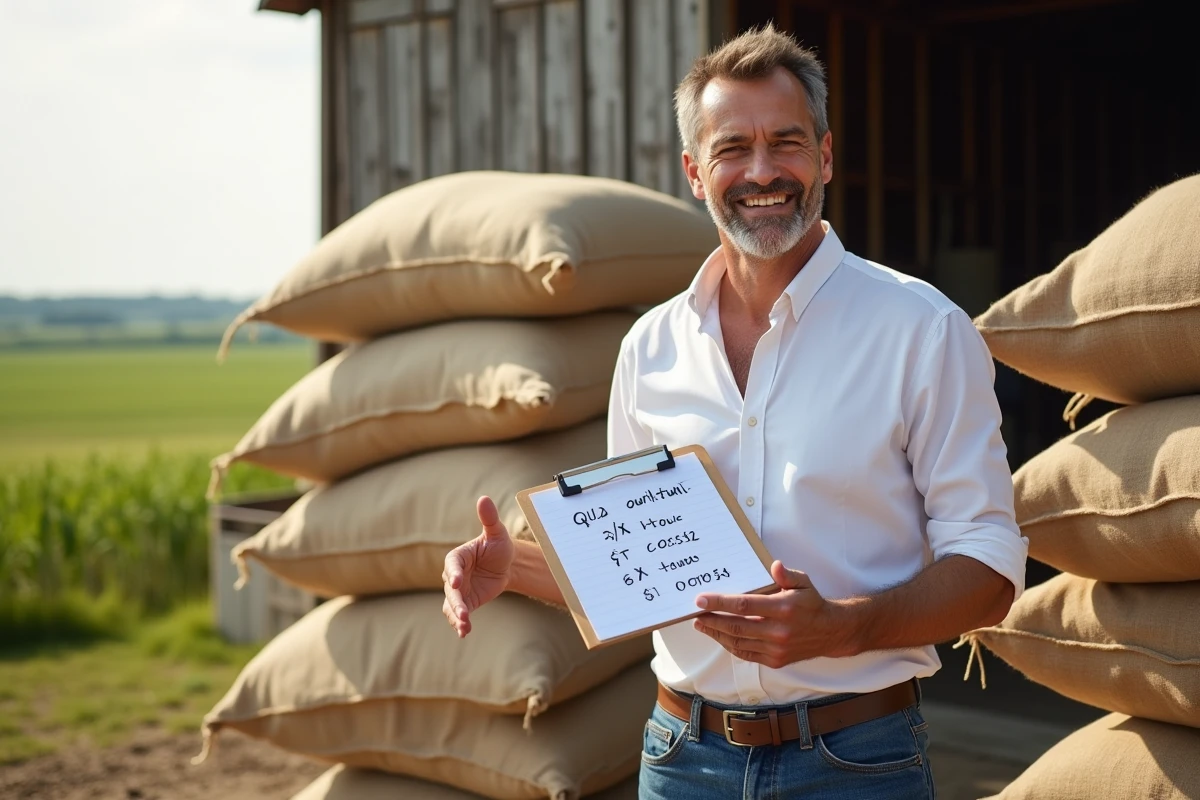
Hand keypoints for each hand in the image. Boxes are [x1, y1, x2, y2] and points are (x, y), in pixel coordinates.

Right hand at [442, 496, 514, 637]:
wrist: (507, 564)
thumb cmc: (499, 545)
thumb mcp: (497, 533)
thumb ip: (489, 519)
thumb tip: (484, 498)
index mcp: (458, 556)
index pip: (452, 564)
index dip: (453, 573)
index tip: (456, 581)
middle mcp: (454, 574)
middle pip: (451, 589)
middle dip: (456, 601)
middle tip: (463, 613)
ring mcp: (459, 590)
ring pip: (451, 604)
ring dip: (456, 616)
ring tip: (464, 626)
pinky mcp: (466, 603)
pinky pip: (458, 614)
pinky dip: (460, 624)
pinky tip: (464, 633)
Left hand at [692, 561, 856, 666]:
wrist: (831, 632)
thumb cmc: (812, 603)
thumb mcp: (803, 583)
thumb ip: (787, 574)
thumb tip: (774, 565)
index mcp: (784, 608)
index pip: (744, 605)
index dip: (720, 603)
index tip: (701, 600)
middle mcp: (779, 631)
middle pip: (736, 626)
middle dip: (712, 620)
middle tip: (696, 613)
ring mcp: (777, 648)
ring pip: (738, 642)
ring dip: (716, 634)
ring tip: (702, 625)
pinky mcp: (776, 660)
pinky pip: (746, 654)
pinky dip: (730, 646)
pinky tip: (720, 637)